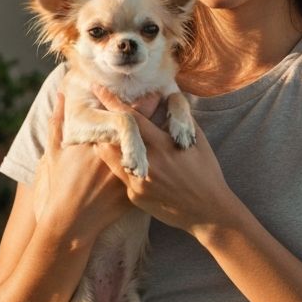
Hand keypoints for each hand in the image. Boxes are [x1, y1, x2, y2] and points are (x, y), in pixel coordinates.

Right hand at [34, 90, 160, 237]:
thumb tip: (62, 96)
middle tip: (161, 96)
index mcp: (99, 143)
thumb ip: (58, 123)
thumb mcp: (53, 154)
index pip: (125, 114)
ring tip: (169, 117)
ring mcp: (131, 175)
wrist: (70, 227)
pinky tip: (170, 148)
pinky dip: (164, 156)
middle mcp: (118, 157)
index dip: (136, 100)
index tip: (140, 91)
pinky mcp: (139, 190)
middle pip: (146, 124)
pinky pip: (156, 169)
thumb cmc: (58, 188)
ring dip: (164, 129)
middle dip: (155, 107)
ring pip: (156, 144)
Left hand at [90, 85, 238, 234]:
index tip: (99, 89)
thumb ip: (181, 120)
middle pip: (113, 139)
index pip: (132, 119)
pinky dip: (118, 164)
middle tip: (93, 112)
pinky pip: (120, 176)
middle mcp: (149, 163)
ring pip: (109, 158)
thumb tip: (170, 98)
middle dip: (102, 124)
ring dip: (104, 144)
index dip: (113, 103)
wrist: (207, 211)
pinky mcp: (135, 196)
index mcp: (164, 145)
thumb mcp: (198, 142)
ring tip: (102, 135)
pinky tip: (118, 160)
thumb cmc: (206, 173)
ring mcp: (139, 182)